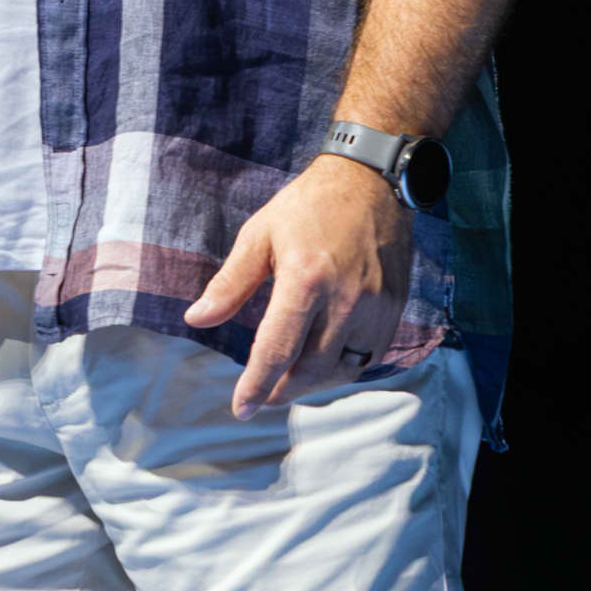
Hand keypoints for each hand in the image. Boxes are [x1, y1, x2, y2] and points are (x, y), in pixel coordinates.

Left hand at [181, 155, 413, 416]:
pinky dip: (343, 371)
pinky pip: (368, 358)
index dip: (257, 384)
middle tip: (262, 397)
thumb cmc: (308, 207)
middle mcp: (346, 299)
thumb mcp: (259, 235)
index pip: (278, 349)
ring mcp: (376, 307)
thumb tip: (196, 320)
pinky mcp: (394, 308)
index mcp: (306, 279)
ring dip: (313, 387)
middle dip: (283, 392)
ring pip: (343, 370)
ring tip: (288, 386)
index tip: (240, 408)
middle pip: (312, 369)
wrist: (371, 182)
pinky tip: (323, 367)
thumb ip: (230, 283)